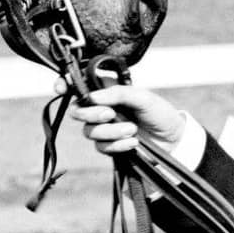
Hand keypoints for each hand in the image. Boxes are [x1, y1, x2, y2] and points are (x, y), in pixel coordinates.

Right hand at [63, 81, 186, 154]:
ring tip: (132, 130)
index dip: (65, 85)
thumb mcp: (142, 97)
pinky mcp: (110, 146)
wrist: (174, 141)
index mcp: (108, 90)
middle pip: (78, 111)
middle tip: (110, 114)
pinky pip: (102, 147)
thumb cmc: (159, 112)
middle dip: (91, 113)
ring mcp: (105, 128)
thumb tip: (91, 97)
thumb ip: (117, 93)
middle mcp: (102, 108)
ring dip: (110, 131)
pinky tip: (133, 142)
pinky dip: (117, 145)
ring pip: (89, 131)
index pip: (80, 86)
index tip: (60, 88)